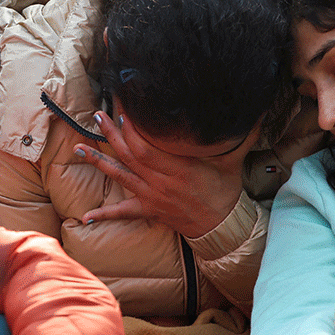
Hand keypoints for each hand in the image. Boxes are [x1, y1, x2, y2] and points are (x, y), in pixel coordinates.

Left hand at [72, 110, 254, 238]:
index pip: (148, 143)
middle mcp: (160, 180)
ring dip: (99, 160)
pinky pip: (123, 213)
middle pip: (129, 154)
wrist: (222, 226)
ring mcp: (151, 196)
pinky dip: (104, 214)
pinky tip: (85, 216)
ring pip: (121, 176)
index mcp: (179, 167)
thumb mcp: (233, 159)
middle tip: (98, 115)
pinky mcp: (148, 210)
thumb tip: (255, 112)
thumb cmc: (226, 190)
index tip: (123, 109)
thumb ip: (241, 135)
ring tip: (79, 146)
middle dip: (111, 133)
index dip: (132, 126)